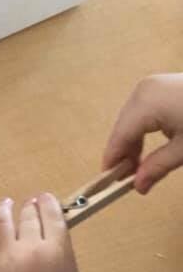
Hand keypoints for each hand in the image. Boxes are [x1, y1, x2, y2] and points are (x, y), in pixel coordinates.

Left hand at [0, 195, 82, 271]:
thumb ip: (60, 251)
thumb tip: (48, 230)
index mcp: (57, 250)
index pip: (52, 216)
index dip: (48, 203)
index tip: (45, 198)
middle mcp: (31, 247)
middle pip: (29, 218)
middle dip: (30, 207)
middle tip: (29, 204)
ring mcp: (6, 255)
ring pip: (4, 221)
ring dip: (6, 208)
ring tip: (6, 203)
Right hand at [102, 73, 182, 193]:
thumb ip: (157, 167)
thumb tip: (138, 186)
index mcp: (146, 103)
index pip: (120, 136)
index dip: (114, 159)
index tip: (109, 181)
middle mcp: (143, 90)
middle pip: (124, 126)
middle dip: (124, 152)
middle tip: (128, 178)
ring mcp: (153, 85)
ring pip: (133, 119)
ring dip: (134, 142)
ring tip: (140, 165)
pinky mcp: (163, 86)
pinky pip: (144, 110)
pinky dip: (145, 129)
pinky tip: (150, 146)